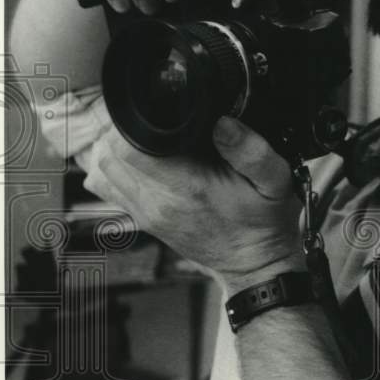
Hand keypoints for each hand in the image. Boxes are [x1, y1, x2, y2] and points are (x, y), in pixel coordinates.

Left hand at [83, 116, 304, 290]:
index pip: (129, 149)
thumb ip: (253, 151)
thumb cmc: (264, 224)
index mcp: (187, 188)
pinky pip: (109, 189)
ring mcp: (148, 214)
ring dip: (114, 150)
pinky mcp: (145, 220)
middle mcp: (159, 203)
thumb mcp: (276, 182)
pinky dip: (114, 170)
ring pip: (103, 171)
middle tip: (150, 122)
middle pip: (109, 156)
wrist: (255, 266)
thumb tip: (223, 122)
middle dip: (122, 132)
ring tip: (142, 139)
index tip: (156, 113)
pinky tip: (137, 161)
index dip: (134, 124)